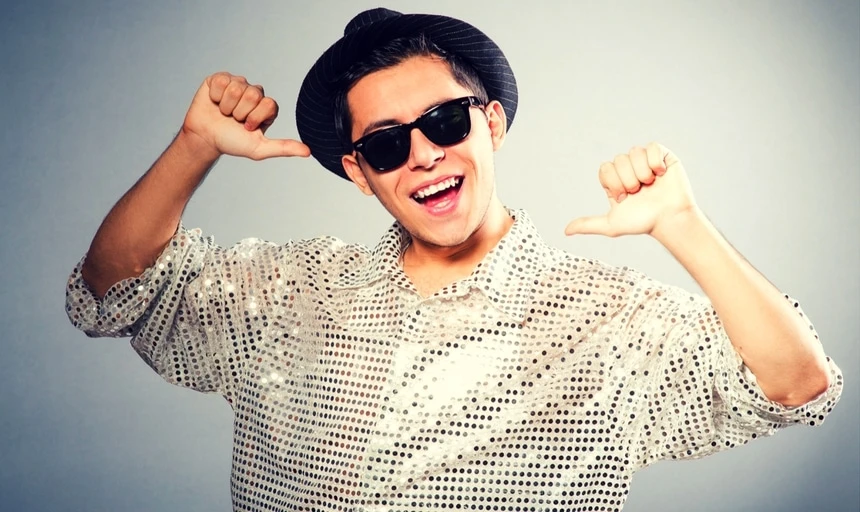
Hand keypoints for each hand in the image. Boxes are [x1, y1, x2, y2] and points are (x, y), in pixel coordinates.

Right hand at [180, 72, 310, 160]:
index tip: (247, 127)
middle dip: (240, 112)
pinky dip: (215, 96)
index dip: (255, 118)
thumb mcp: (259, 149)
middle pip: (254, 94)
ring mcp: (238, 84)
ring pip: (236, 88)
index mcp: (267, 106)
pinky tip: (214, 103)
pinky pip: (222, 81)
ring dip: (227, 106)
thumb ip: (284, 148)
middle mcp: (255, 93)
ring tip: (223, 113)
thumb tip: (309, 152)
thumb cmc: (232, 142)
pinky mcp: (220, 79)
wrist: (205, 138)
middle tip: (234, 120)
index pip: (269, 104)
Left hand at [564, 142, 696, 237]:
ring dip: (642, 172)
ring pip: (634, 153)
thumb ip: (588, 224)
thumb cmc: (643, 222)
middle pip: (619, 160)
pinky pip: (652, 147)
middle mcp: (629, 168)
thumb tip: (566, 231)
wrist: (669, 219)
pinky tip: (661, 175)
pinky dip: (655, 162)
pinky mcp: (663, 156)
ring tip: (650, 185)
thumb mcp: (612, 225)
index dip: (613, 182)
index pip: (605, 168)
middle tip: (638, 192)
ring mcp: (646, 161)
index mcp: (615, 180)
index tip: (623, 198)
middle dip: (628, 179)